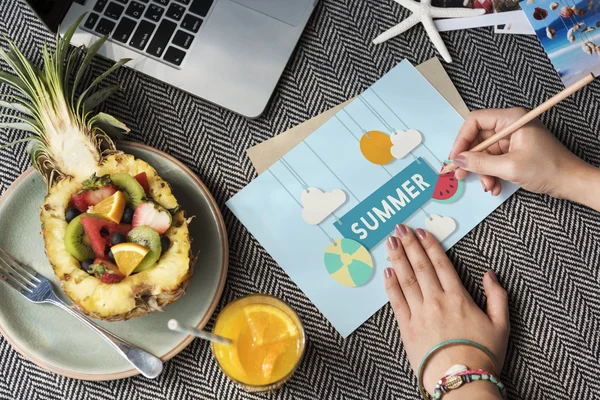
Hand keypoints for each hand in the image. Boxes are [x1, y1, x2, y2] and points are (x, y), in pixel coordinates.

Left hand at [384, 225, 508, 397]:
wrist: (462, 381)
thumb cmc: (483, 355)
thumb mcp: (501, 325)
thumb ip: (497, 296)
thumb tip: (489, 274)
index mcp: (458, 298)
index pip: (441, 264)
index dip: (431, 246)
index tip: (422, 232)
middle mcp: (436, 301)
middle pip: (421, 266)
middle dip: (410, 245)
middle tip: (401, 228)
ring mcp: (419, 313)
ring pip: (406, 279)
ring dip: (397, 258)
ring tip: (390, 242)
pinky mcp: (406, 327)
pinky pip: (396, 301)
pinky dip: (390, 284)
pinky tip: (387, 271)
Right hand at [448, 107, 592, 199]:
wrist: (571, 182)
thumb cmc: (550, 169)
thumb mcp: (510, 167)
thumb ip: (481, 163)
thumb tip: (459, 160)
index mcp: (512, 119)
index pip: (475, 121)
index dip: (462, 139)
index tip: (456, 157)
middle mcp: (510, 125)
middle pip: (478, 138)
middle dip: (471, 160)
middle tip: (461, 174)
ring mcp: (512, 138)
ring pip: (485, 153)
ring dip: (483, 171)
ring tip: (488, 185)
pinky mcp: (514, 150)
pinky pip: (494, 160)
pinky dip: (491, 173)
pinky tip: (494, 185)